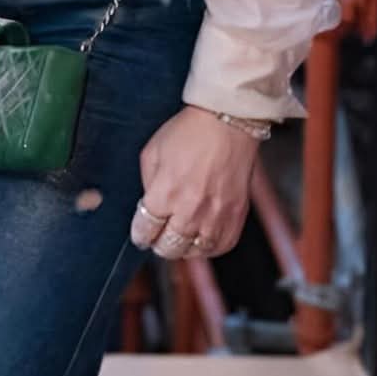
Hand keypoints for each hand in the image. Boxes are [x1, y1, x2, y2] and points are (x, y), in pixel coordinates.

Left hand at [129, 105, 259, 258]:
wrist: (227, 123)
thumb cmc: (188, 133)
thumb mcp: (152, 152)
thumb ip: (147, 184)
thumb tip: (148, 207)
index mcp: (165, 193)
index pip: (146, 231)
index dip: (140, 235)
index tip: (141, 235)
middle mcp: (190, 210)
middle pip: (168, 247)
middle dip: (158, 244)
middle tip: (158, 238)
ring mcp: (215, 216)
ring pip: (194, 251)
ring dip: (183, 248)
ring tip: (179, 238)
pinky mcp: (236, 216)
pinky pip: (220, 247)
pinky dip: (208, 247)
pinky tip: (201, 238)